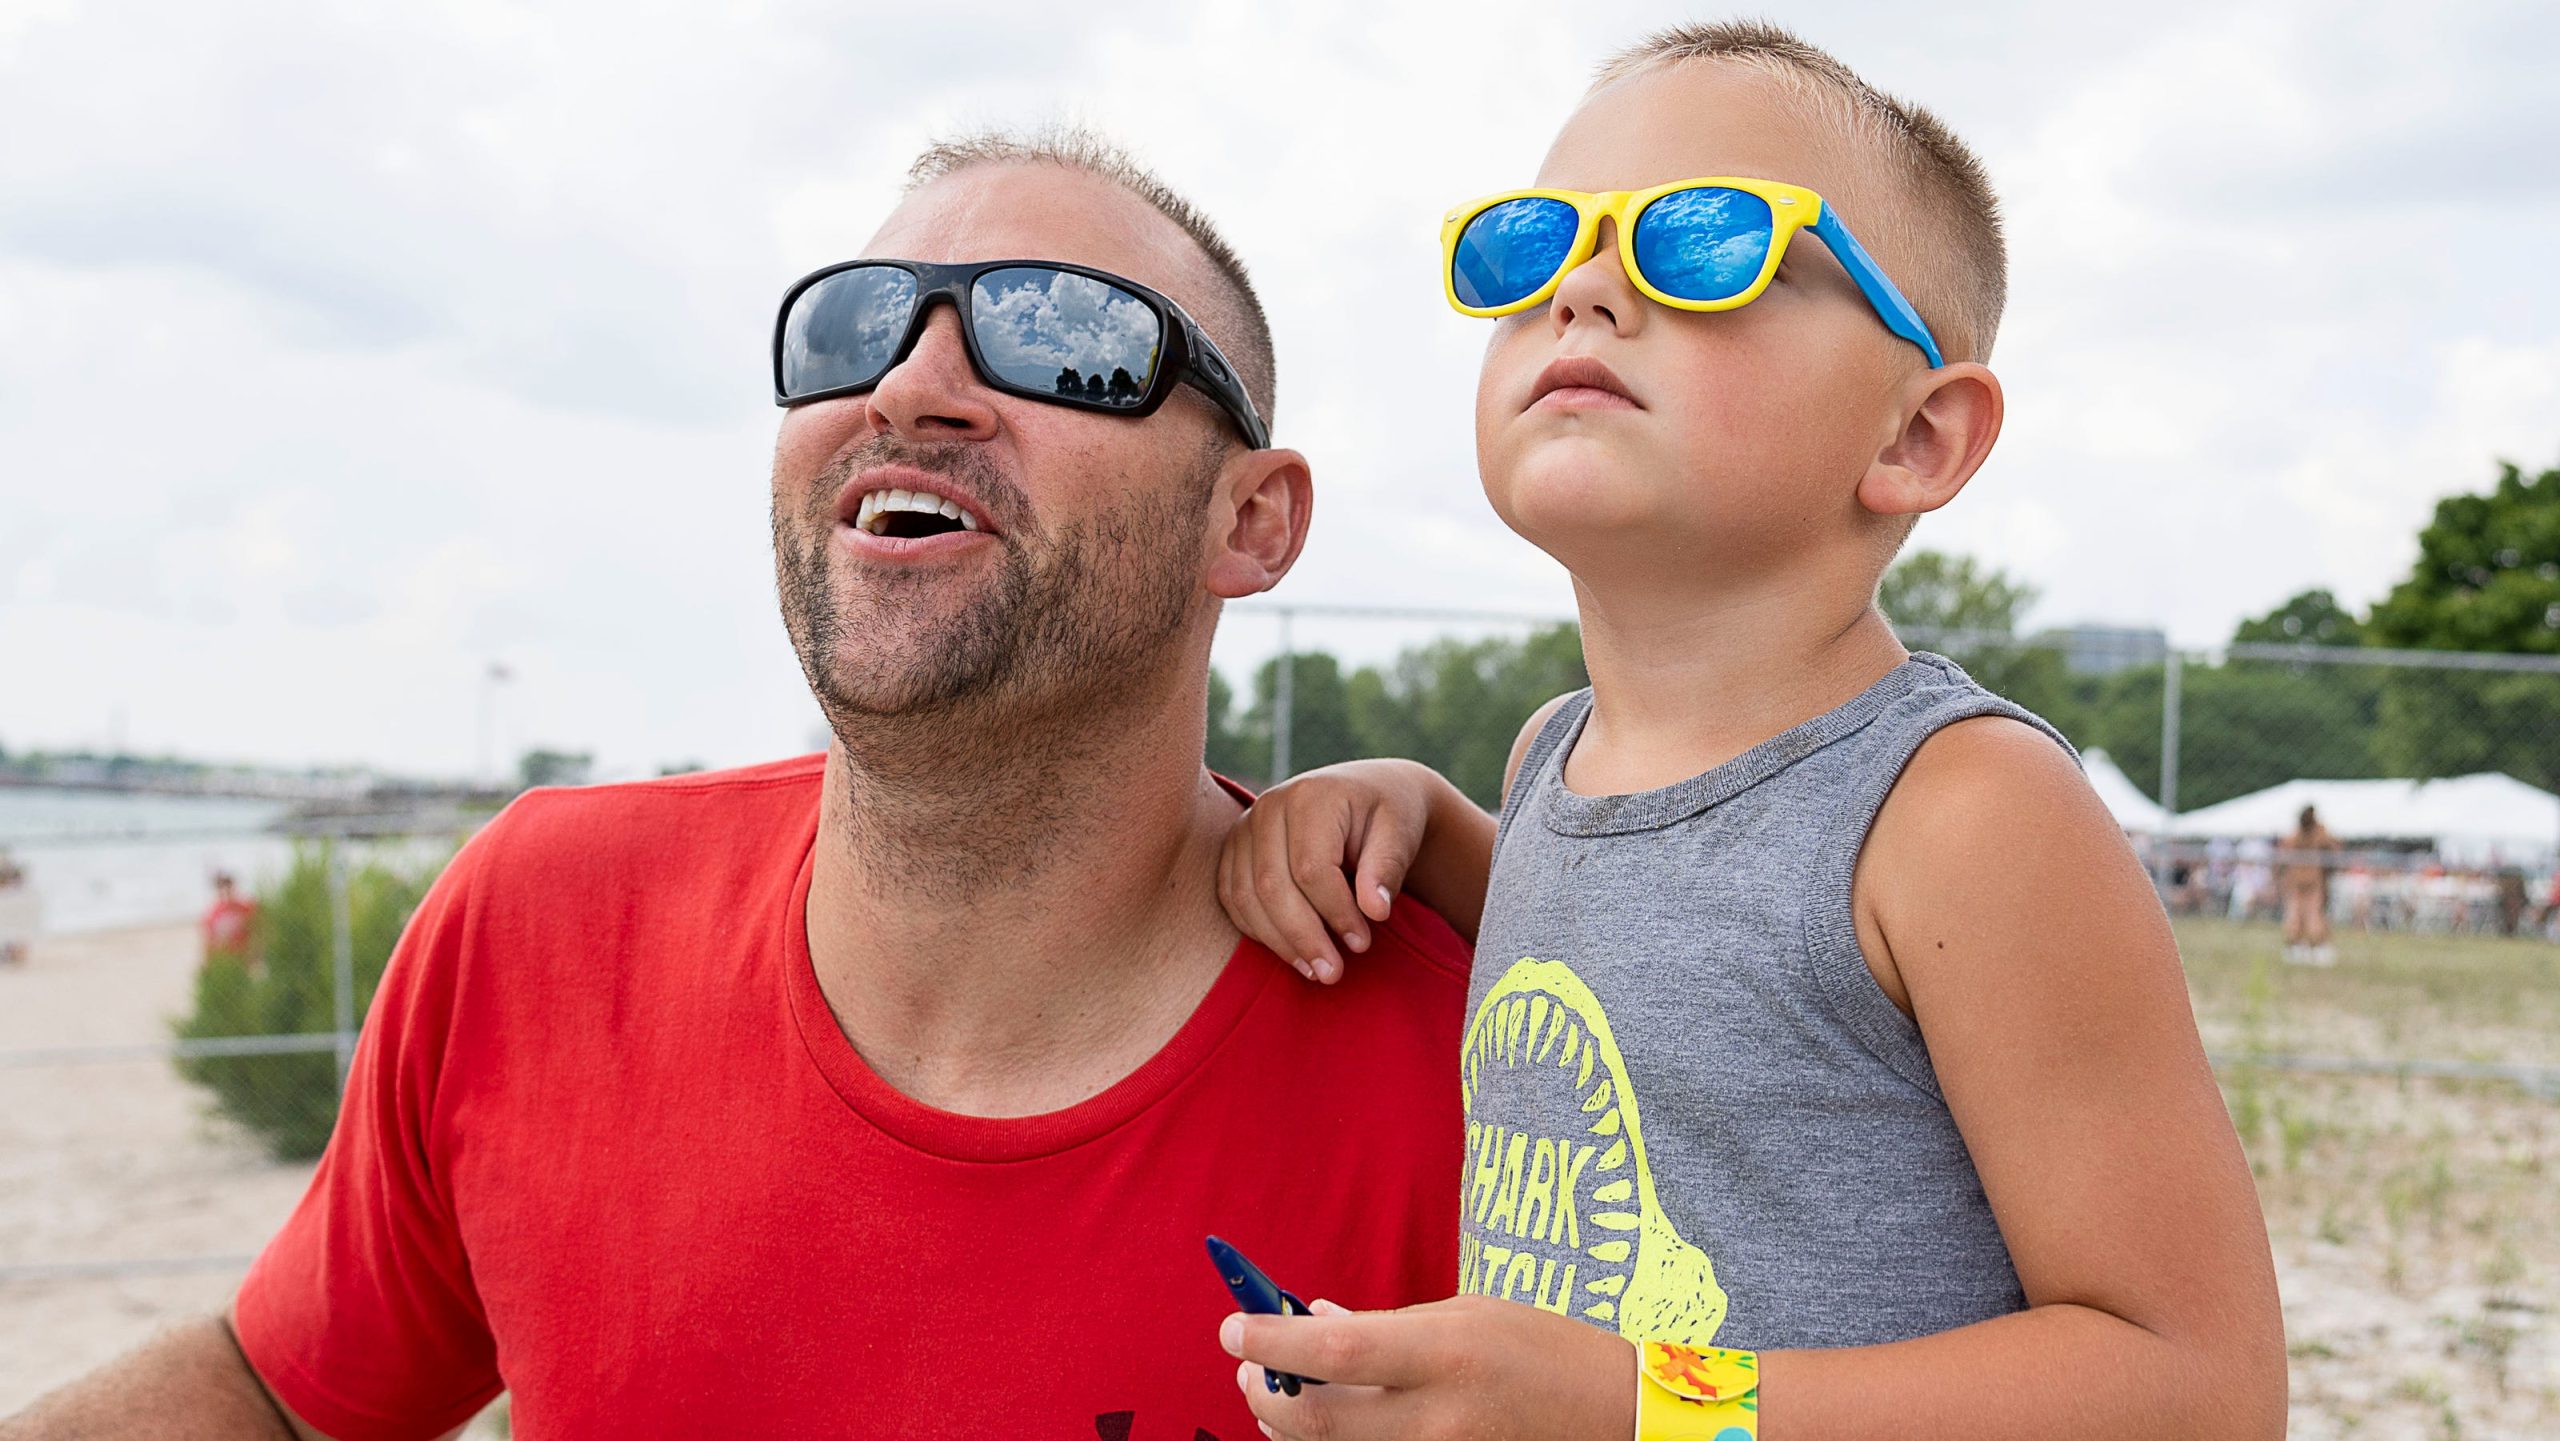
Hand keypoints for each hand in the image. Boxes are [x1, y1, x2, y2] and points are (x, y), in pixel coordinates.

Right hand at [1218, 760, 1438, 982]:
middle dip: (1302, 937)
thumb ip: (1387, 869)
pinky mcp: (1234, 849)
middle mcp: (1268, 806)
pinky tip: (1291, 951)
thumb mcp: (1400, 833)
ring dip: (1278, 942)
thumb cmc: (1387, 814)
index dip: (1335, 913)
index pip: (1311, 868)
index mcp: (1310, 796)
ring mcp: (1244, 827)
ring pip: (1245, 896)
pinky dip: (1257, 930)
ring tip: (1314, 971)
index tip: (1362, 944)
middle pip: (1271, 885)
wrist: (1365, 796)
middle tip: (1332, 973)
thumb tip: (1376, 912)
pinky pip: (1232, 898)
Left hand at [1220, 1294, 1633, 1440]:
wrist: (1613, 1420)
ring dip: (1289, 1425)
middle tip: (1248, 1368)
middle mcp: (1438, 1419)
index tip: (1233, 1326)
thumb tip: (1312, 1317)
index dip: (1272, 1340)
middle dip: (1265, 1394)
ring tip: (1281, 1391)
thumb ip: (1384, 1323)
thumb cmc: (1540, 1353)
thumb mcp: (1465, 1315)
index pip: (1335, 1349)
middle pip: (1316, 1422)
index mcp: (1445, 1355)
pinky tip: (1324, 1424)